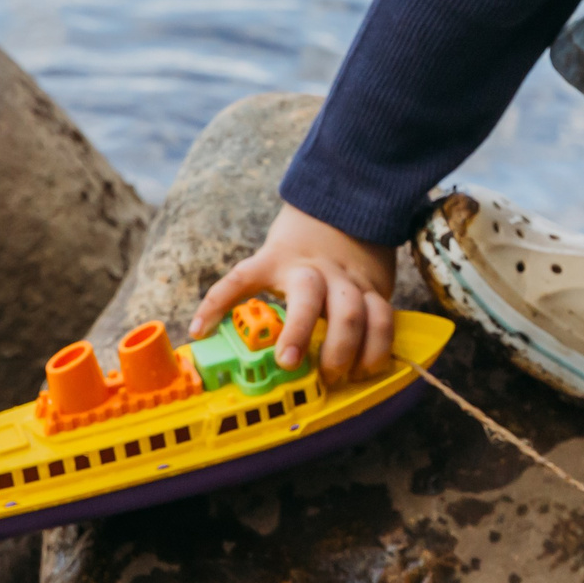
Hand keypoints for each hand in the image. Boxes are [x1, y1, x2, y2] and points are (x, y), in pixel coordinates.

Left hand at [189, 203, 397, 382]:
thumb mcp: (271, 257)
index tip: (198, 332)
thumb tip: (209, 335)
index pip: (241, 278)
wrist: (347, 206)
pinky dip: (380, 349)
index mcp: (277, 261)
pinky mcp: (376, 287)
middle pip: (308, 297)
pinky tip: (369, 370)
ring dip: (346, 350)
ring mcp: (348, 279)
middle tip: (288, 364)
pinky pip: (385, 319)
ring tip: (337, 376)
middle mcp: (314, 270)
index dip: (216, 303)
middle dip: (299, 333)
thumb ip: (250, 290)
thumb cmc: (298, 245)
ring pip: (354, 312)